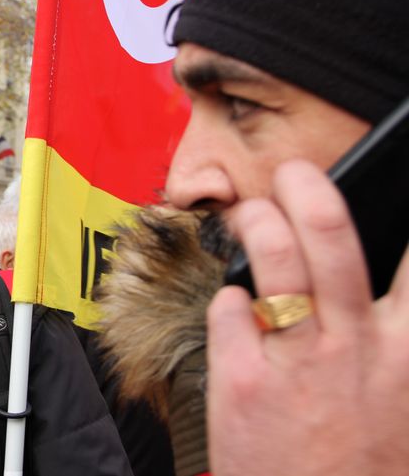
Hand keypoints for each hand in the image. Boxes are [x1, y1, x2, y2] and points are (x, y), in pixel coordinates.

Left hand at [207, 159, 408, 475]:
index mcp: (405, 351)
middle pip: (331, 234)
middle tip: (295, 172)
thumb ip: (395, 340)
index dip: (405, 213)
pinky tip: (236, 308)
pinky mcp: (240, 376)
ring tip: (253, 213)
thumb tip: (383, 293)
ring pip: (272, 257)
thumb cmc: (360, 467)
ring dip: (259, 221)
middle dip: (309, 187)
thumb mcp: (401, 400)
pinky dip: (230, 299)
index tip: (392, 183)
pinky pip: (228, 307)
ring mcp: (293, 358)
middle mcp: (351, 346)